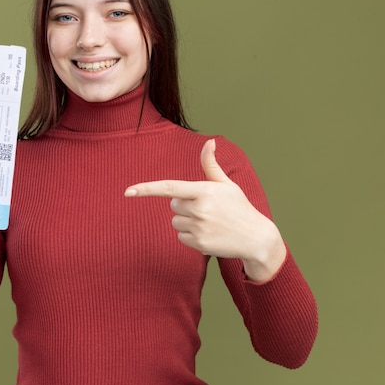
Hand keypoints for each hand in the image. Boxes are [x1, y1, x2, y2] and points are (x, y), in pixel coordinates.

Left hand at [124, 139, 285, 281]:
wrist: (256, 238)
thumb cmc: (239, 207)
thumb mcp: (226, 185)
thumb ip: (211, 165)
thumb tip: (209, 141)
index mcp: (204, 191)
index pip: (169, 188)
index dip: (146, 189)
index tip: (128, 192)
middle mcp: (199, 209)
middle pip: (173, 205)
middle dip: (184, 205)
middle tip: (206, 209)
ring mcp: (198, 227)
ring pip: (176, 221)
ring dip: (187, 221)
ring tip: (210, 222)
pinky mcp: (198, 243)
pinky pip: (181, 236)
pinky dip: (191, 236)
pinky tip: (209, 234)